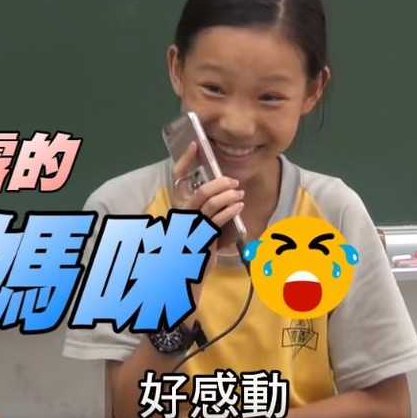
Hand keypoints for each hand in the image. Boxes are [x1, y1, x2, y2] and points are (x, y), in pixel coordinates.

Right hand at [171, 141, 244, 264]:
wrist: (189, 272)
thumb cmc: (198, 246)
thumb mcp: (200, 223)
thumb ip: (208, 206)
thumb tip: (226, 190)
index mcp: (180, 206)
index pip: (177, 176)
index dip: (185, 159)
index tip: (196, 145)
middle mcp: (182, 214)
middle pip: (200, 190)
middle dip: (220, 182)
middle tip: (233, 182)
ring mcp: (191, 226)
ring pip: (210, 203)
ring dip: (228, 195)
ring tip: (239, 194)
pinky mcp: (202, 238)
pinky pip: (217, 219)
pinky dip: (229, 210)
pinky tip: (238, 207)